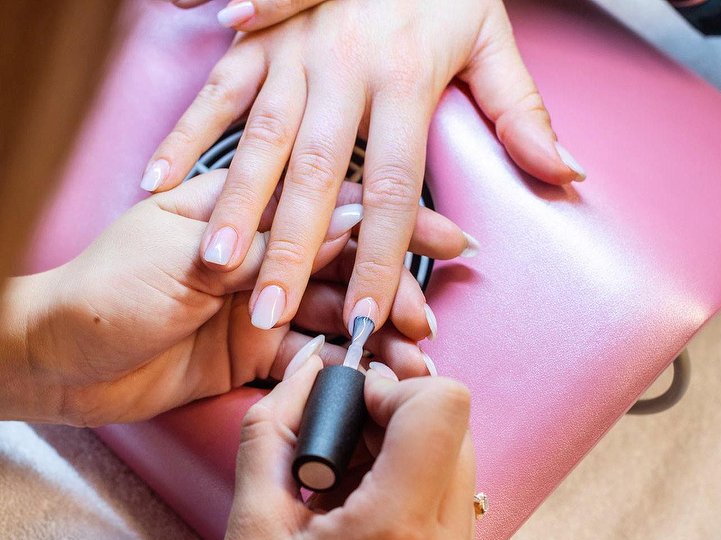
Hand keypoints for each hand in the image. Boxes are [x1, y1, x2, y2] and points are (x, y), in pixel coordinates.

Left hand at [0, 171, 465, 424]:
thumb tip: (345, 222)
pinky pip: (304, 359)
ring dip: (372, 337)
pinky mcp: (247, 355)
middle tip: (428, 317)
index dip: (387, 221)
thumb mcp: (191, 257)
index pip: (327, 204)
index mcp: (239, 207)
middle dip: (390, 287)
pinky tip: (373, 380)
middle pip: (340, 264)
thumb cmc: (105, 288)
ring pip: (330, 316)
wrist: (54, 359)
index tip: (443, 239)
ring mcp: (254, 306)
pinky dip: (339, 370)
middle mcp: (256, 253)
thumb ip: (267, 247)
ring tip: (414, 361)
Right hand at [143, 0, 582, 333]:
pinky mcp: (256, 36)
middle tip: (270, 312)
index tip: (369, 321)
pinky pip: (216, 89)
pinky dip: (184, 133)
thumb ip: (521, 112)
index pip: (394, 190)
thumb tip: (563, 175)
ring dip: (234, 203)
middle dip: (292, 250)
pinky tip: (158, 180)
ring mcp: (293, 51)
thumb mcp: (493, 38)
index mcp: (406, 78)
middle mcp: (345, 68)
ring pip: (259, 138)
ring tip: (214, 263)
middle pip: (317, 176)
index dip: (380, 260)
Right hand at [193, 351, 477, 539]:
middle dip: (393, 414)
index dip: (390, 388)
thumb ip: (273, 431)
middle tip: (332, 443)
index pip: (444, 403)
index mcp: (398, 531)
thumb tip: (304, 370)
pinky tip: (353, 509)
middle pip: (454, 424)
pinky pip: (448, 496)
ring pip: (455, 456)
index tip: (342, 410)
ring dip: (401, 446)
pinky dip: (407, 480)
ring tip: (336, 482)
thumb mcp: (252, 525)